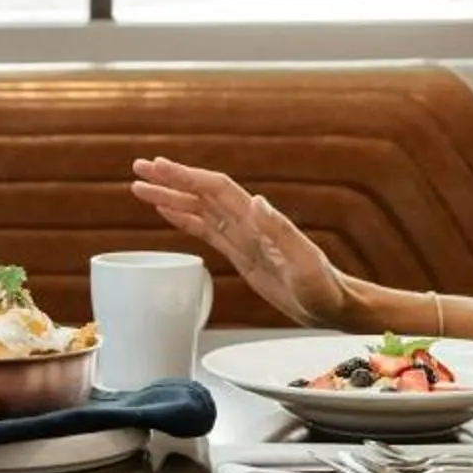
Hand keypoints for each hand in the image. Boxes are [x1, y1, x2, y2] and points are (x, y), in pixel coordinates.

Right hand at [130, 156, 356, 325]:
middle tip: (139, 167)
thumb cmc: (323, 287)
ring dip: (171, 196)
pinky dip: (184, 219)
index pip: (216, 190)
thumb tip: (256, 201)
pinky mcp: (241, 254)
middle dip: (170, 180)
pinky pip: (206, 231)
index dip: (187, 177)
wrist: (333, 306)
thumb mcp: (304, 262)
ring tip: (140, 187)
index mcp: (259, 221)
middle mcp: (248, 223)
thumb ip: (281, 231)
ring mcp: (243, 238)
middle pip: (201, 193)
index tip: (161, 167)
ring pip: (199, 210)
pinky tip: (169, 212)